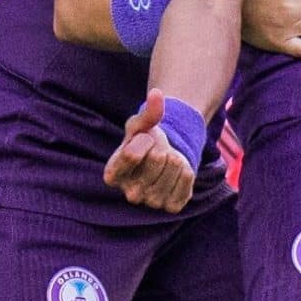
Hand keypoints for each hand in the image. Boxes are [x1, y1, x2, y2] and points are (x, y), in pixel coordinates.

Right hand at [103, 89, 195, 212]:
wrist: (163, 161)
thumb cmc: (144, 142)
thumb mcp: (141, 125)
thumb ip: (148, 111)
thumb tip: (156, 94)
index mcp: (112, 175)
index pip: (132, 154)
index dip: (144, 139)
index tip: (144, 139)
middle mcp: (129, 194)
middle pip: (158, 158)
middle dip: (162, 147)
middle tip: (157, 152)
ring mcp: (150, 203)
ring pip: (175, 167)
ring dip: (176, 158)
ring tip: (166, 162)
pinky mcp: (171, 207)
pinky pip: (187, 181)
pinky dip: (187, 171)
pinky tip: (177, 172)